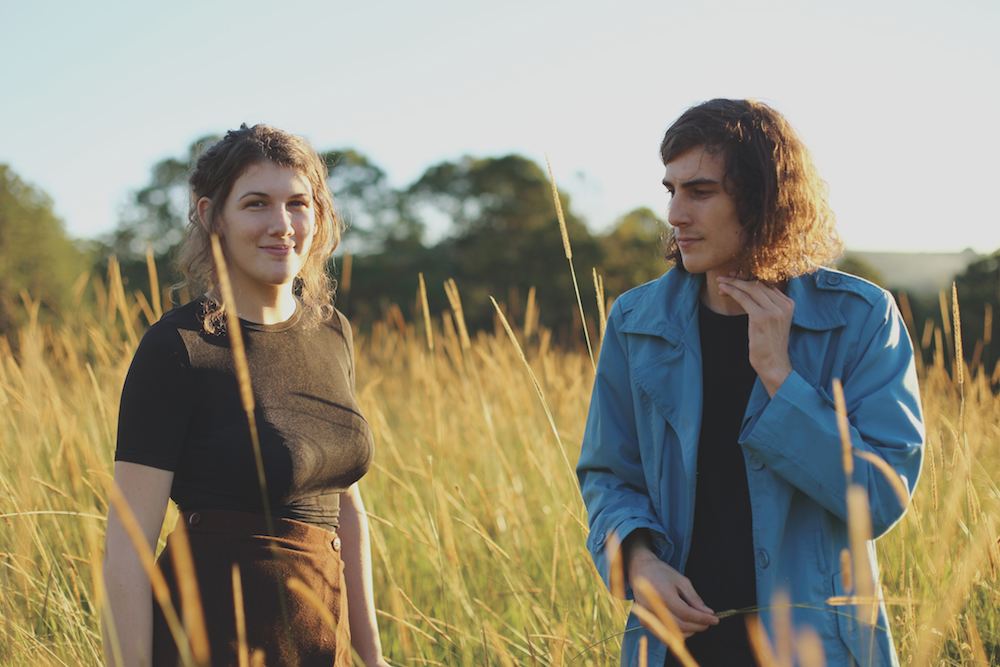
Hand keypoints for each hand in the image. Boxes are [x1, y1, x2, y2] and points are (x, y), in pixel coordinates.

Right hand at [626, 544, 717, 636]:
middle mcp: (653, 607)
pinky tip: (687, 626)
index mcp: (663, 594)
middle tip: (708, 622)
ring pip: (673, 633)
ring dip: (690, 631)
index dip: (702, 619)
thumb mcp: (681, 581)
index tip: (715, 619)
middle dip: (698, 626)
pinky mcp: (644, 623)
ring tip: (698, 623)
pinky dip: (678, 633)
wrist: (640, 571)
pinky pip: (665, 634)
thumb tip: (708, 613)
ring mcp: (647, 616)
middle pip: (681, 625)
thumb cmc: (662, 573)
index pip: (686, 613)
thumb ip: (694, 599)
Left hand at [716, 277, 793, 395]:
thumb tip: (752, 291)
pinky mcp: (761, 317)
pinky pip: (743, 298)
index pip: (767, 285)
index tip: (735, 280)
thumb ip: (769, 306)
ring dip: (733, 284)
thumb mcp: (774, 321)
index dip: (750, 280)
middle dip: (739, 280)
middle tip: (724, 279)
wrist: (774, 363)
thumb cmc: (770, 345)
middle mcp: (784, 304)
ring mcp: (774, 310)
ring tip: (721, 282)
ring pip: (750, 288)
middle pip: (758, 285)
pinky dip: (732, 291)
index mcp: (789, 303)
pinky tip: (723, 289)